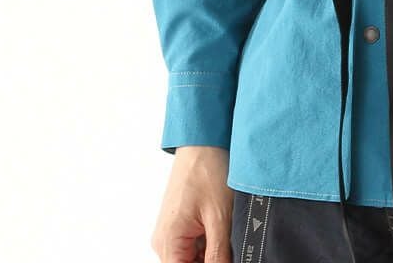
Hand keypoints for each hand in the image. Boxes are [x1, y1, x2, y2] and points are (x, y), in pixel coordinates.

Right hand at [150, 146, 233, 262]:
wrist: (203, 141)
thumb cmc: (207, 169)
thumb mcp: (220, 216)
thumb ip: (219, 253)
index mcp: (169, 242)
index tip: (223, 259)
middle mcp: (164, 241)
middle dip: (210, 260)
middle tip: (228, 247)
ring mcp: (171, 232)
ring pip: (192, 258)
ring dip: (210, 254)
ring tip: (224, 233)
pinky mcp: (179, 225)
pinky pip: (193, 246)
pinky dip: (208, 243)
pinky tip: (221, 229)